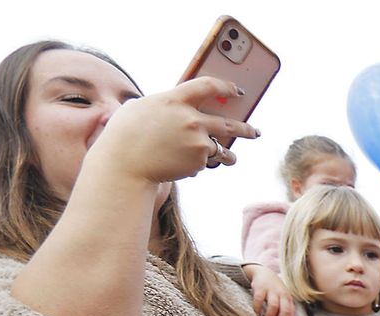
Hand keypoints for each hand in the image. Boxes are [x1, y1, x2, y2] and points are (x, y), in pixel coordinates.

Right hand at [87, 77, 256, 185]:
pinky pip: (203, 163)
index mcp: (175, 100)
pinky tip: (180, 165)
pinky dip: (196, 165)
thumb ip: (164, 106)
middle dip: (246, 129)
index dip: (226, 87)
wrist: (124, 165)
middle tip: (255, 132)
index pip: (209, 86)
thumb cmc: (125, 134)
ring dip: (229, 155)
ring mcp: (198, 142)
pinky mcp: (199, 162)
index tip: (238, 90)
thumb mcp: (141, 108)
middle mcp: (192, 119)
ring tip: (231, 158)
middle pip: (230, 123)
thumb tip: (176, 108)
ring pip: (223, 149)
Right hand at [241, 263, 295, 315]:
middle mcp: (282, 294)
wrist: (264, 273)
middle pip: (285, 311)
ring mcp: (272, 290)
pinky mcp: (260, 287)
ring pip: (274, 306)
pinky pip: (259, 299)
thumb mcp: (281, 299)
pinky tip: (256, 313)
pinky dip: (258, 308)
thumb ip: (283, 311)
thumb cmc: (273, 291)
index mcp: (288, 299)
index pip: (291, 314)